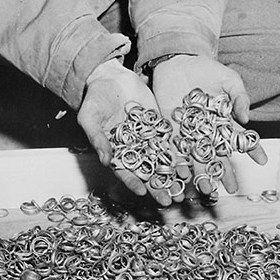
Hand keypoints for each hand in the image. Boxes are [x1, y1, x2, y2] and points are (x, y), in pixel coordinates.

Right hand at [78, 59, 174, 205]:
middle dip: (158, 188)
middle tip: (169, 201)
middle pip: (147, 172)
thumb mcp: (90, 117)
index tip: (142, 192)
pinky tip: (188, 166)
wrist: (111, 77)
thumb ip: (98, 138)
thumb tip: (104, 161)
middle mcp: (133, 150)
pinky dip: (179, 156)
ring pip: (161, 162)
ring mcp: (147, 139)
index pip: (124, 171)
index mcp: (115, 152)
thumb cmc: (95, 99)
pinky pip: (170, 144)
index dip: (133, 182)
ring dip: (172, 177)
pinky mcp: (159, 127)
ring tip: (183, 190)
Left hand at [152, 55, 267, 194]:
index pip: (240, 139)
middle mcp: (207, 132)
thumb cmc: (206, 69)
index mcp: (224, 121)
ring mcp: (189, 133)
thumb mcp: (229, 80)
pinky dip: (178, 162)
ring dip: (202, 174)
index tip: (262, 161)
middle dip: (225, 173)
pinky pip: (175, 150)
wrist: (178, 61)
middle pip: (218, 156)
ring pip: (197, 158)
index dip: (252, 150)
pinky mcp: (171, 130)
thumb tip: (246, 119)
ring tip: (207, 190)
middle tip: (231, 189)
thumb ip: (239, 97)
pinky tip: (182, 175)